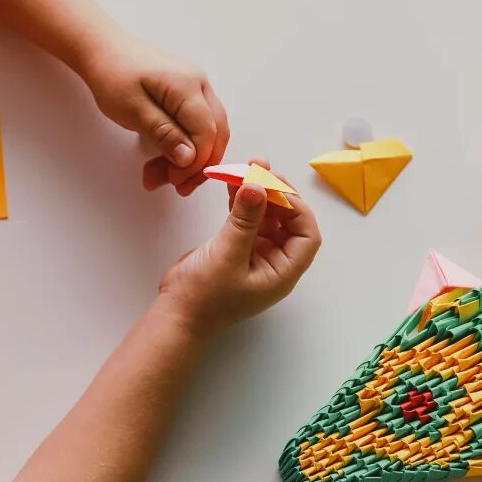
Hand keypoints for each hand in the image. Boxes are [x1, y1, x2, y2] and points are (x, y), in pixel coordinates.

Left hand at [82, 36, 229, 195]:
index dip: (196, 162)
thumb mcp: (133, 109)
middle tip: (176, 186)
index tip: (175, 180)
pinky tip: (165, 159)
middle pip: (215, 133)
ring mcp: (197, 88)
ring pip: (208, 131)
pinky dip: (184, 145)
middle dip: (198, 165)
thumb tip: (189, 158)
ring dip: (191, 158)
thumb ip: (164, 133)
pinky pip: (197, 124)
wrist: (103, 50)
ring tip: (162, 175)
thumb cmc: (113, 75)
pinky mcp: (188, 94)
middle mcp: (200, 84)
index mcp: (187, 85)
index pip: (207, 132)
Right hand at [157, 165, 320, 336]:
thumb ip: (245, 219)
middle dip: (277, 195)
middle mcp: (274, 262)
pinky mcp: (236, 248)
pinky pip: (246, 219)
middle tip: (262, 170)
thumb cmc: (204, 297)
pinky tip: (233, 184)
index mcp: (282, 272)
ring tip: (248, 167)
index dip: (297, 208)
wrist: (175, 314)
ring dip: (259, 193)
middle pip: (288, 222)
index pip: (305, 236)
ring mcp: (255, 255)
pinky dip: (242, 202)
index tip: (276, 186)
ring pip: (266, 217)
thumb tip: (258, 185)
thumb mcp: (227, 255)